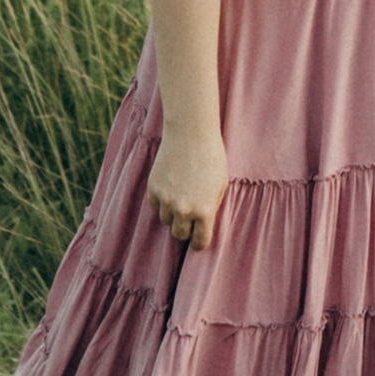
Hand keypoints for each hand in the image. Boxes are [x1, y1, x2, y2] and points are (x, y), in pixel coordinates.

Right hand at [147, 128, 228, 251]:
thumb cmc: (211, 157)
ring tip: (181, 196)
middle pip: (179, 235)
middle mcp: (183, 210)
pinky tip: (171, 186)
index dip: (200, 241)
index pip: (200, 242)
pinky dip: (161, 201)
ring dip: (173, 214)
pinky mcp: (153, 189)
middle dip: (186, 229)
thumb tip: (204, 225)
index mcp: (204, 211)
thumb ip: (212, 207)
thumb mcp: (221, 185)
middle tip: (190, 217)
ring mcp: (166, 200)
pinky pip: (155, 206)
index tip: (200, 237)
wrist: (190, 133)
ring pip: (166, 221)